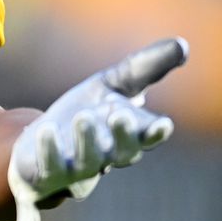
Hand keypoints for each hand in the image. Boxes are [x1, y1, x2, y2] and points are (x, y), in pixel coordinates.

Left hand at [7, 38, 187, 220]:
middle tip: (120, 116)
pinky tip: (44, 130)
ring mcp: (76, 170)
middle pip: (121, 152)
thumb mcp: (111, 85)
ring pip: (87, 162)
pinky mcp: (45, 175)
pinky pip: (48, 168)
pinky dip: (48, 152)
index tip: (163, 124)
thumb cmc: (84, 113)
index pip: (145, 136)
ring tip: (82, 117)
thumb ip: (144, 68)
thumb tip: (183, 45)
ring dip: (87, 141)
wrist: (39, 143)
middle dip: (123, 136)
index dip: (154, 132)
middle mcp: (106, 157)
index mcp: (126, 136)